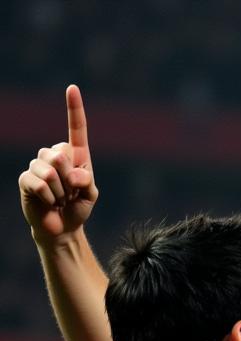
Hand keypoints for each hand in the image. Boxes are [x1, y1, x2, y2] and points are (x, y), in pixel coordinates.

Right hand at [19, 84, 98, 241]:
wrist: (62, 228)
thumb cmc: (77, 208)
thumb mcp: (91, 195)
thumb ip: (87, 181)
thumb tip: (71, 173)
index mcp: (75, 155)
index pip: (76, 129)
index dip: (74, 109)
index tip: (72, 88)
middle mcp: (55, 155)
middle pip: (61, 154)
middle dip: (70, 180)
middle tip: (70, 193)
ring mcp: (38, 165)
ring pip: (50, 170)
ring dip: (60, 192)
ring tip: (59, 199)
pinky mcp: (26, 178)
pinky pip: (39, 183)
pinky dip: (49, 198)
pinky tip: (48, 202)